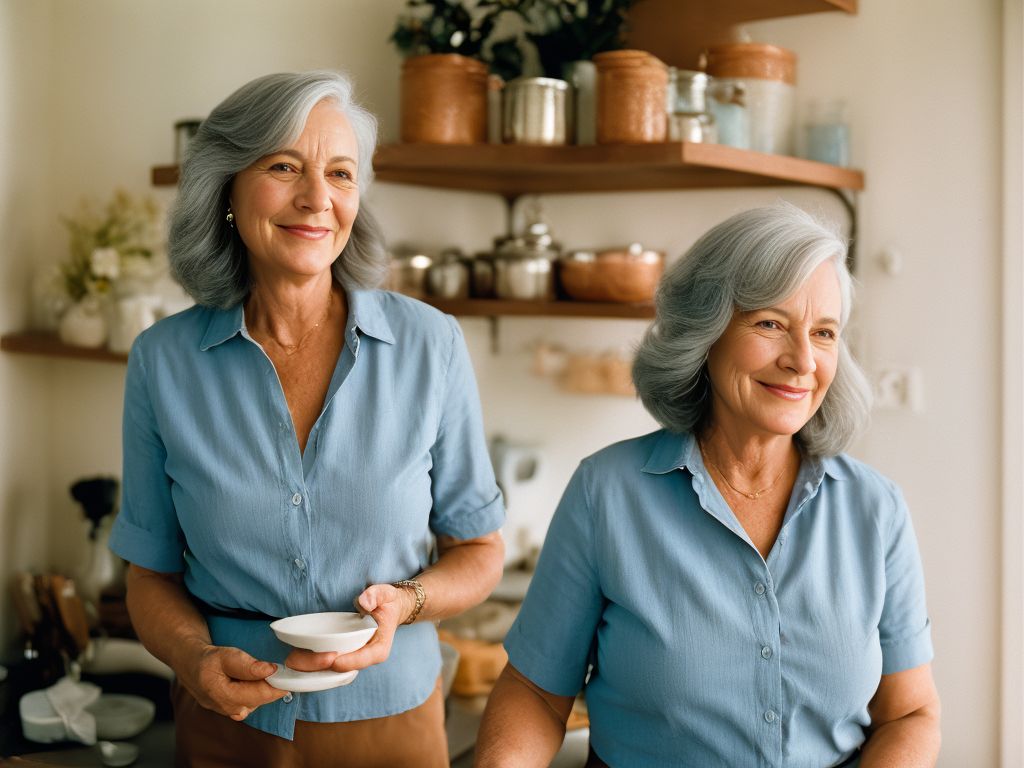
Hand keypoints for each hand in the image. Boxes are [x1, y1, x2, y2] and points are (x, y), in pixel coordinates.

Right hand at [180, 644, 286, 720]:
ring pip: (258, 702)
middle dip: (275, 686)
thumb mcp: (225, 655)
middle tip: (284, 671)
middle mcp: (228, 709)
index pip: (261, 694)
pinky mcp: (233, 711)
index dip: (278, 684)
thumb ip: (247, 665)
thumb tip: (270, 670)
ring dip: (266, 689)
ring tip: (267, 674)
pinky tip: (257, 682)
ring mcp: (230, 712)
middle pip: (261, 699)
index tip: (290, 673)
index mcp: (223, 695)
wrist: (190, 665)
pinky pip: (252, 703)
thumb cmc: (206, 659)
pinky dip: (258, 693)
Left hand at [284, 583, 414, 673]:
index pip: (363, 659)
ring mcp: (354, 659)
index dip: (347, 662)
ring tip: (292, 660)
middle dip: (320, 667)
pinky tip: (297, 660)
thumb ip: (376, 595)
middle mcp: (366, 658)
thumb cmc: (387, 603)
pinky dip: (313, 665)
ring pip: (332, 671)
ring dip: (312, 668)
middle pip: (342, 670)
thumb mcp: (386, 594)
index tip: (331, 659)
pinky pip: (328, 666)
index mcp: (379, 648)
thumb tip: (364, 602)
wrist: (389, 610)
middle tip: (299, 659)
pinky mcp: (345, 656)